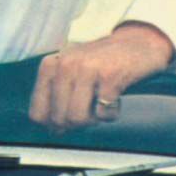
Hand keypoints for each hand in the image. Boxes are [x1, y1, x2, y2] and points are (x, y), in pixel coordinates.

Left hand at [28, 21, 174, 131]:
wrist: (138, 44)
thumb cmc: (101, 63)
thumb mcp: (70, 73)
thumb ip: (57, 99)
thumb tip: (53, 131)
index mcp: (49, 66)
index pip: (37, 113)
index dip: (52, 125)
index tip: (66, 123)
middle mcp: (65, 65)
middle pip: (59, 119)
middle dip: (75, 124)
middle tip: (90, 112)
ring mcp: (87, 69)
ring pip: (77, 118)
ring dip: (92, 120)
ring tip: (100, 107)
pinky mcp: (110, 77)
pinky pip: (103, 114)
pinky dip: (111, 114)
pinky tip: (115, 100)